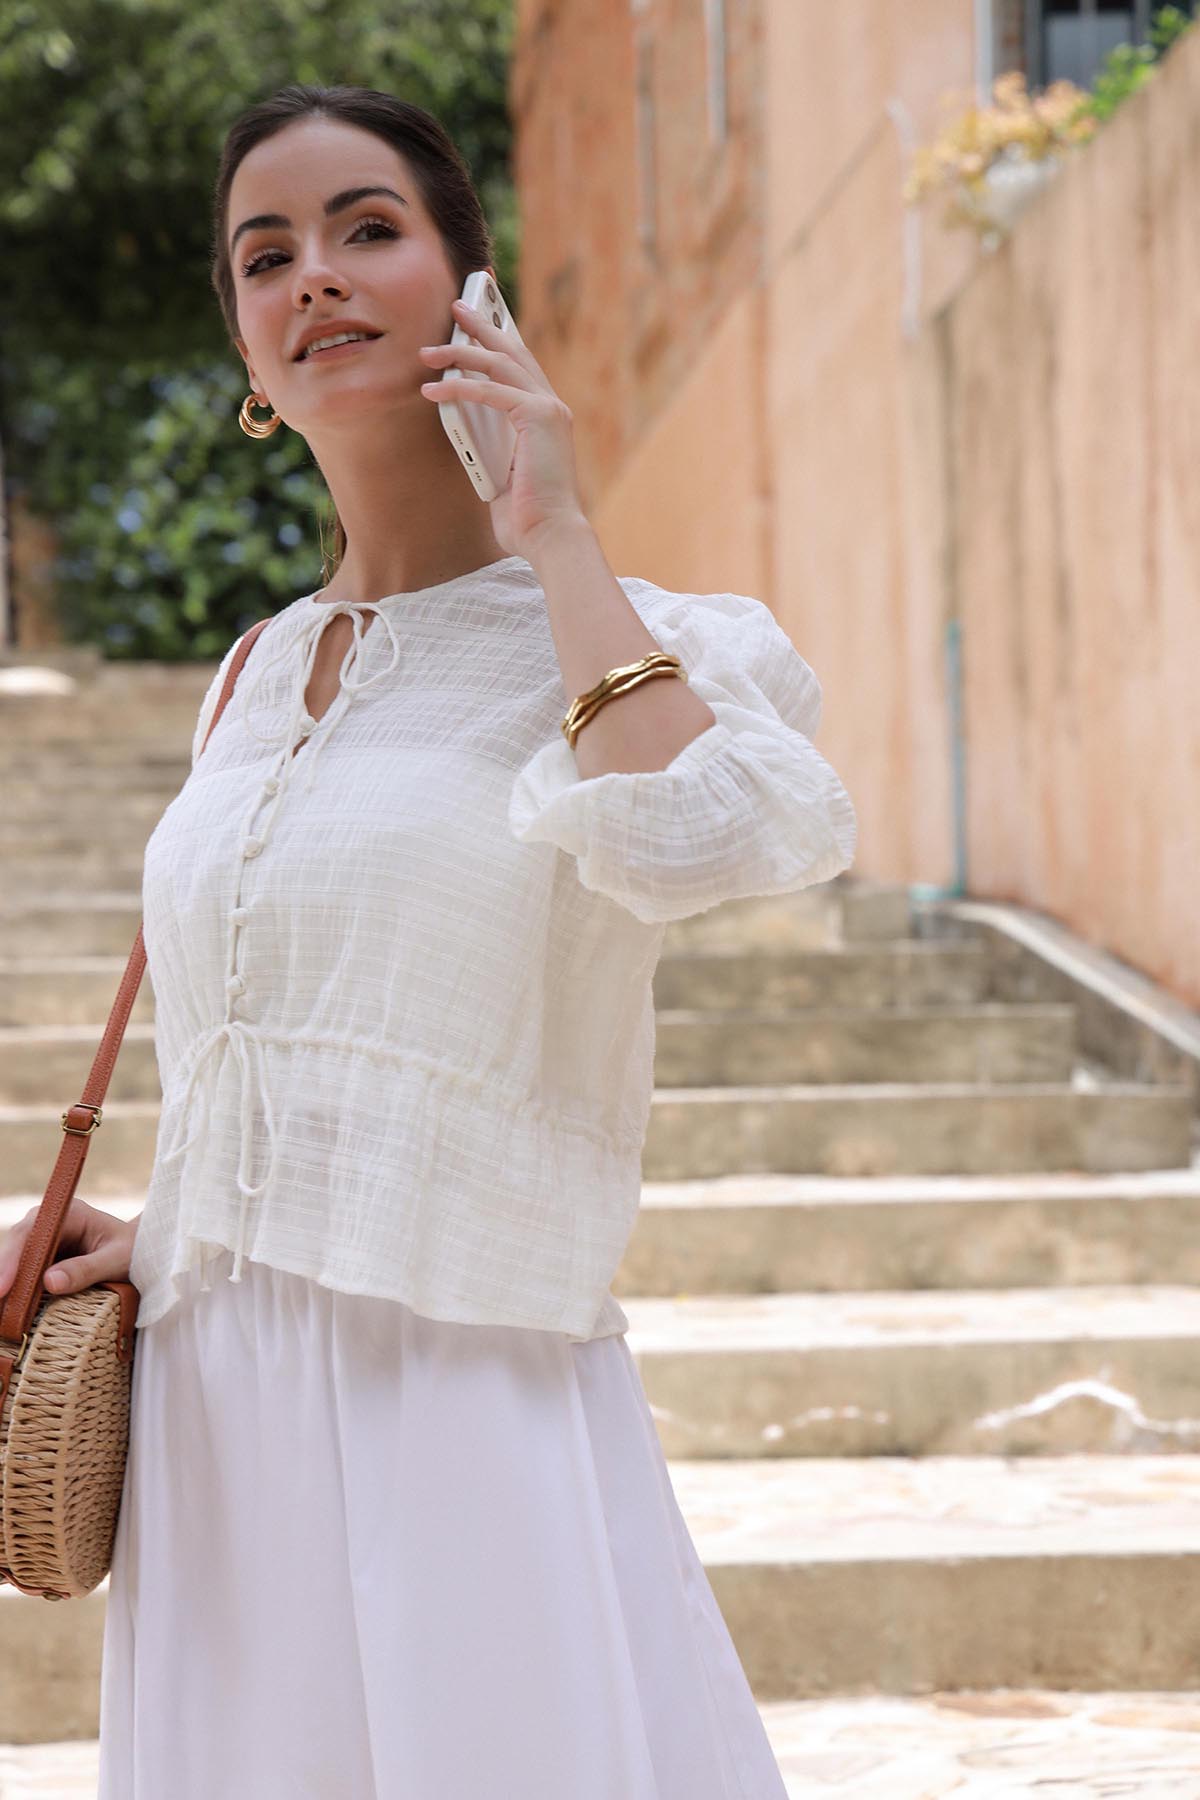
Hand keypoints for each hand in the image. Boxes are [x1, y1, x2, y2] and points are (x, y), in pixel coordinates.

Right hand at [0, 1198, 137, 1299]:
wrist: (142, 1254)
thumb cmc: (135, 1252)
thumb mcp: (118, 1260)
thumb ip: (87, 1269)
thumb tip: (50, 1282)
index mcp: (70, 1214)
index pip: (31, 1233)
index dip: (12, 1259)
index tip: (3, 1287)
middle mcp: (50, 1224)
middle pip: (15, 1248)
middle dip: (3, 1277)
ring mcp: (44, 1242)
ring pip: (14, 1263)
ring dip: (6, 1287)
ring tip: (1, 1315)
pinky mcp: (42, 1260)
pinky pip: (22, 1275)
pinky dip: (15, 1293)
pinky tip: (8, 1312)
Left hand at [418, 298, 588, 560]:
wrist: (549, 536)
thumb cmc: (526, 516)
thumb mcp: (502, 469)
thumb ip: (489, 442)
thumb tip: (461, 424)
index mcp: (545, 417)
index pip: (519, 367)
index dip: (498, 339)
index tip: (477, 320)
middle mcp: (551, 406)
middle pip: (512, 351)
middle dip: (482, 325)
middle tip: (456, 305)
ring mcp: (548, 409)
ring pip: (499, 363)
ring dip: (461, 351)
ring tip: (429, 350)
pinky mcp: (537, 418)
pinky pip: (491, 392)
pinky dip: (459, 387)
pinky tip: (433, 389)